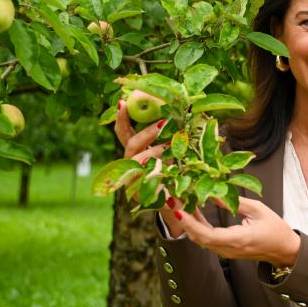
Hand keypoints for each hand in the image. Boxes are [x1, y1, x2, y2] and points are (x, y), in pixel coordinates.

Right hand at [113, 99, 179, 229]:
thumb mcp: (174, 154)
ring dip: (157, 151)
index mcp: (135, 151)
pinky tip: (173, 170)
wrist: (179, 206)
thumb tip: (185, 111)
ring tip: (174, 147)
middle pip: (132, 144)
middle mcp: (130, 163)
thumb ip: (172, 137)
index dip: (122, 117)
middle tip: (166, 123)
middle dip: (149, 132)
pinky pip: (149, 180)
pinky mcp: (142, 194)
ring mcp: (134, 179)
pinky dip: (160, 173)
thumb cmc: (176, 174)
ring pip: (140, 160)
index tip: (123, 100)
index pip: (123, 131)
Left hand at [170, 197, 301, 268]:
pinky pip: (206, 240)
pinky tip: (194, 213)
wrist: (283, 249)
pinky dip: (197, 227)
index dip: (191, 224)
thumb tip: (213, 193)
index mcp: (239, 240)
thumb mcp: (258, 210)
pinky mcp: (225, 250)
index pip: (208, 235)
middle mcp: (229, 249)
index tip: (180, 210)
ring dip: (189, 223)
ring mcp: (226, 252)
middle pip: (199, 238)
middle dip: (184, 220)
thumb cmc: (275, 229)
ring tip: (181, 203)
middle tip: (174, 201)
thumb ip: (234, 202)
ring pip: (200, 240)